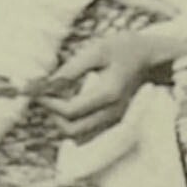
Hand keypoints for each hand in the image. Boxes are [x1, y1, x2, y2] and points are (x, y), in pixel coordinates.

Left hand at [40, 35, 170, 143]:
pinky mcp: (112, 122)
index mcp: (108, 94)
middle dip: (53, 115)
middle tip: (45, 95)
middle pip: (72, 130)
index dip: (48, 101)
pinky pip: (86, 134)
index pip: (70, 111)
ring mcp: (113, 120)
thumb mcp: (97, 51)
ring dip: (61, 122)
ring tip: (56, 98)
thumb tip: (46, 83)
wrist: (149, 58)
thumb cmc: (122, 49)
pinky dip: (72, 123)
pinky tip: (69, 103)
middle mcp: (112, 113)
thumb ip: (72, 69)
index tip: (37, 88)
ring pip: (78, 136)